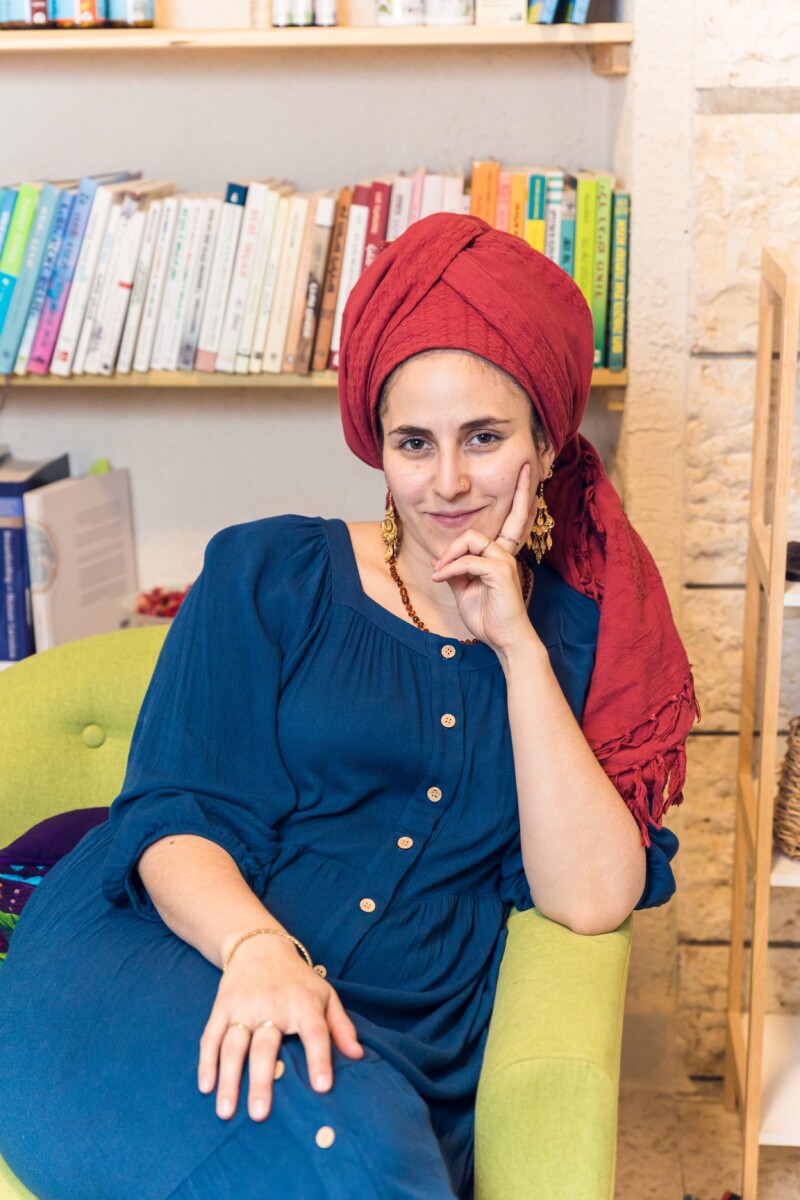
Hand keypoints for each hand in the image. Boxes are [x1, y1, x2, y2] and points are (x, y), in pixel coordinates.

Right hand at [198, 937, 363, 1121]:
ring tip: (226, 1112)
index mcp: (303, 1003)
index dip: (319, 1059)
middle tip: (260, 1114)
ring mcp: (244, 1006)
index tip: (322, 1088)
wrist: (260, 945)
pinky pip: (211, 1037)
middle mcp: (272, 1005)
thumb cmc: (298, 980)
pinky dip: (206, 1062)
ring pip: (234, 1045)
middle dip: (261, 1080)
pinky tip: (206, 1086)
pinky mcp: (222, 1007)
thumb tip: (358, 1056)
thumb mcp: (326, 995)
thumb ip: (341, 1026)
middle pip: (265, 1046)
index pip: (315, 1033)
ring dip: (229, 1079)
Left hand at [430, 461, 538, 657]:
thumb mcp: (465, 592)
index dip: (520, 499)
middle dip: (523, 490)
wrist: (505, 642)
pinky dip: (451, 568)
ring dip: (450, 553)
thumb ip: (456, 572)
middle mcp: (507, 553)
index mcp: (501, 556)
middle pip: (514, 515)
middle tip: (529, 467)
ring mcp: (506, 561)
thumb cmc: (488, 618)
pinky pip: (469, 561)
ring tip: (440, 572)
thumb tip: (438, 561)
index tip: (528, 477)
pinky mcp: (501, 572)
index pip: (511, 522)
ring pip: (473, 538)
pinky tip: (441, 579)